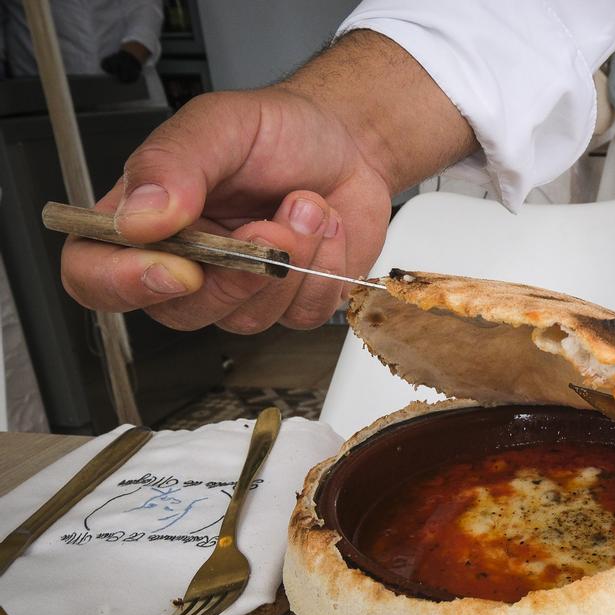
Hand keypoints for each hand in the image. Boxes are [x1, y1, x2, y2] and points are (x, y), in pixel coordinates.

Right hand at [62, 31, 476, 333]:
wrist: (348, 141)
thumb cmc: (278, 131)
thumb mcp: (218, 124)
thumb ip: (170, 164)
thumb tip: (136, 218)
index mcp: (141, 218)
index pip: (94, 275)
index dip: (124, 284)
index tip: (181, 269)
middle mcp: (184, 262)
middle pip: (179, 311)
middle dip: (236, 273)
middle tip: (270, 223)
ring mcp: (237, 289)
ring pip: (247, 317)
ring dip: (290, 261)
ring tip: (307, 205)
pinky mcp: (289, 302)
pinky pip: (301, 315)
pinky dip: (324, 269)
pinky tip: (326, 228)